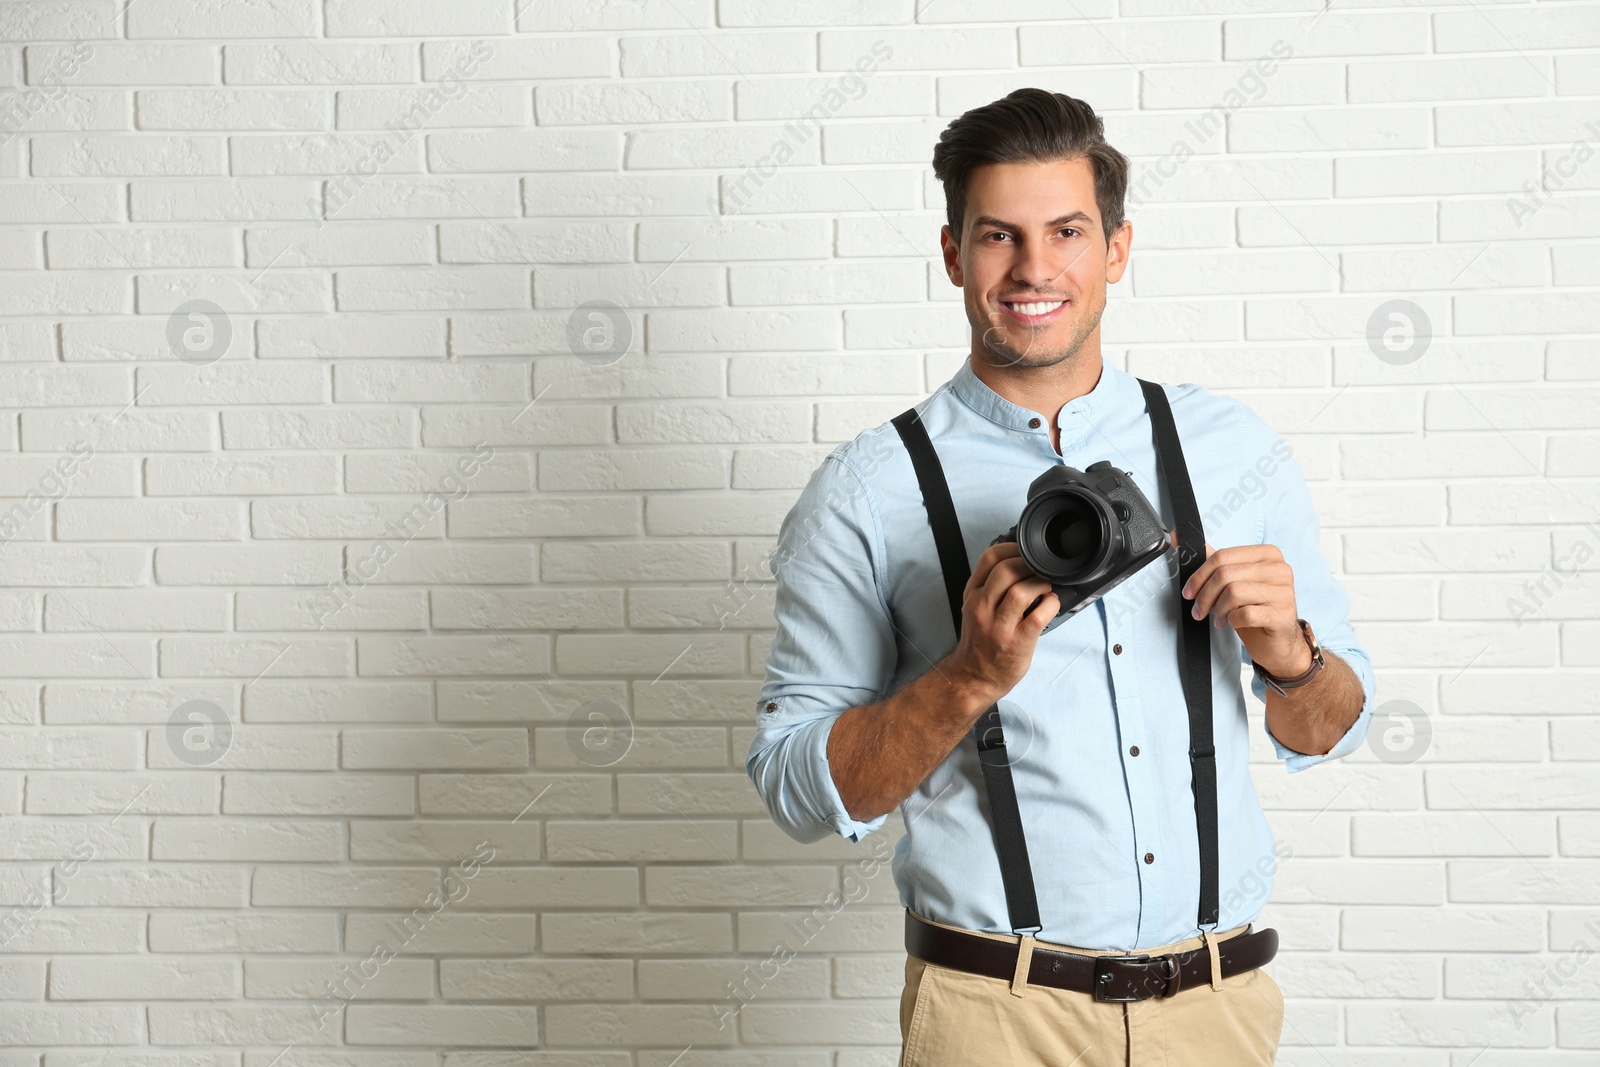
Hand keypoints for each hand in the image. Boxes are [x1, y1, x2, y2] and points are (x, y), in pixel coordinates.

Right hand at [943, 542, 1058, 705]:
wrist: (974, 676)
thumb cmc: (979, 641)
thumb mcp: (973, 608)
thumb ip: (989, 586)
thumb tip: (1018, 563)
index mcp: (972, 594)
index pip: (988, 558)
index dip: (1012, 548)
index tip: (1025, 552)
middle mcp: (982, 607)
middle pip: (1006, 570)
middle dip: (1029, 564)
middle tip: (1040, 570)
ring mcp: (999, 626)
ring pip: (1021, 591)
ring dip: (1040, 584)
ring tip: (1045, 587)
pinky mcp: (1017, 641)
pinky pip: (1039, 616)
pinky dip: (1050, 604)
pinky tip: (1051, 604)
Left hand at [1174, 533, 1308, 677]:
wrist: (1276, 641)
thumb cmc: (1255, 609)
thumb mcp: (1234, 582)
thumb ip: (1214, 561)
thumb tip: (1179, 538)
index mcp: (1267, 554)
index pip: (1223, 555)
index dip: (1199, 575)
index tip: (1189, 591)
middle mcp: (1279, 569)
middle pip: (1225, 574)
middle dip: (1204, 595)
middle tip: (1199, 610)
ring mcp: (1284, 592)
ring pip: (1233, 592)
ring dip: (1217, 609)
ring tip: (1218, 618)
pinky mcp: (1282, 615)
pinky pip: (1245, 614)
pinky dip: (1233, 620)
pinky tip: (1234, 622)